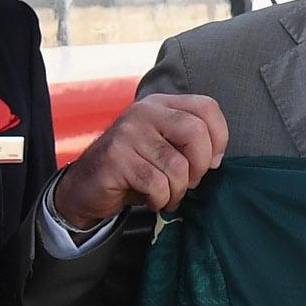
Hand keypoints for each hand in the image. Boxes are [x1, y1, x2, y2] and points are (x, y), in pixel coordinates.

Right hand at [50, 94, 226, 230]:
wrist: (86, 186)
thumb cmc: (134, 169)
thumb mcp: (164, 148)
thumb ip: (190, 145)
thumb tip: (215, 160)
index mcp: (160, 105)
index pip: (206, 107)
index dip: (219, 138)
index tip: (211, 162)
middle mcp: (144, 112)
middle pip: (195, 132)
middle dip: (199, 166)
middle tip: (189, 182)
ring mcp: (128, 133)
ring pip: (177, 166)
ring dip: (178, 191)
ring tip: (167, 195)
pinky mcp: (116, 158)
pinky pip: (157, 185)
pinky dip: (161, 200)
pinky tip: (153, 200)